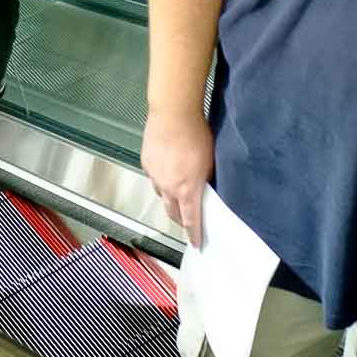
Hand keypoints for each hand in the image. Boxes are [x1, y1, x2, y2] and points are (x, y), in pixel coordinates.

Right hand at [141, 111, 214, 247]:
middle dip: (180, 218)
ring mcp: (155, 175)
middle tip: (187, 218)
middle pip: (172, 212)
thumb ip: (205, 179)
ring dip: (169, 197)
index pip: (191, 220)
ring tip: (177, 189)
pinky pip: (153, 178)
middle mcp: (168, 187)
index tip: (196, 242)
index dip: (194, 234)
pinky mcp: (146, 163)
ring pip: (161, 194)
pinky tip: (167, 168)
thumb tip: (204, 188)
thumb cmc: (195, 133)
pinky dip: (160, 178)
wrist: (173, 113)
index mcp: (187, 189)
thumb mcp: (210, 161)